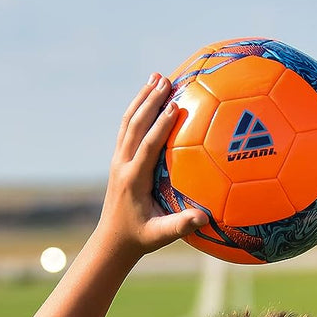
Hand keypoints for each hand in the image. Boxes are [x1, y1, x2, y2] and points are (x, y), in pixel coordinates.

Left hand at [95, 74, 206, 257]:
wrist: (112, 240)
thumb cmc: (140, 238)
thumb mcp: (160, 235)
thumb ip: (180, 225)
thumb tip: (204, 218)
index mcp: (132, 180)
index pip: (147, 147)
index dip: (160, 126)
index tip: (174, 106)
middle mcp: (122, 165)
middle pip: (134, 126)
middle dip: (149, 101)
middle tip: (165, 79)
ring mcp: (118, 161)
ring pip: (128, 122)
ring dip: (142, 98)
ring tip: (156, 76)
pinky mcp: (119, 160)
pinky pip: (127, 128)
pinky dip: (138, 109)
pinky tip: (150, 96)